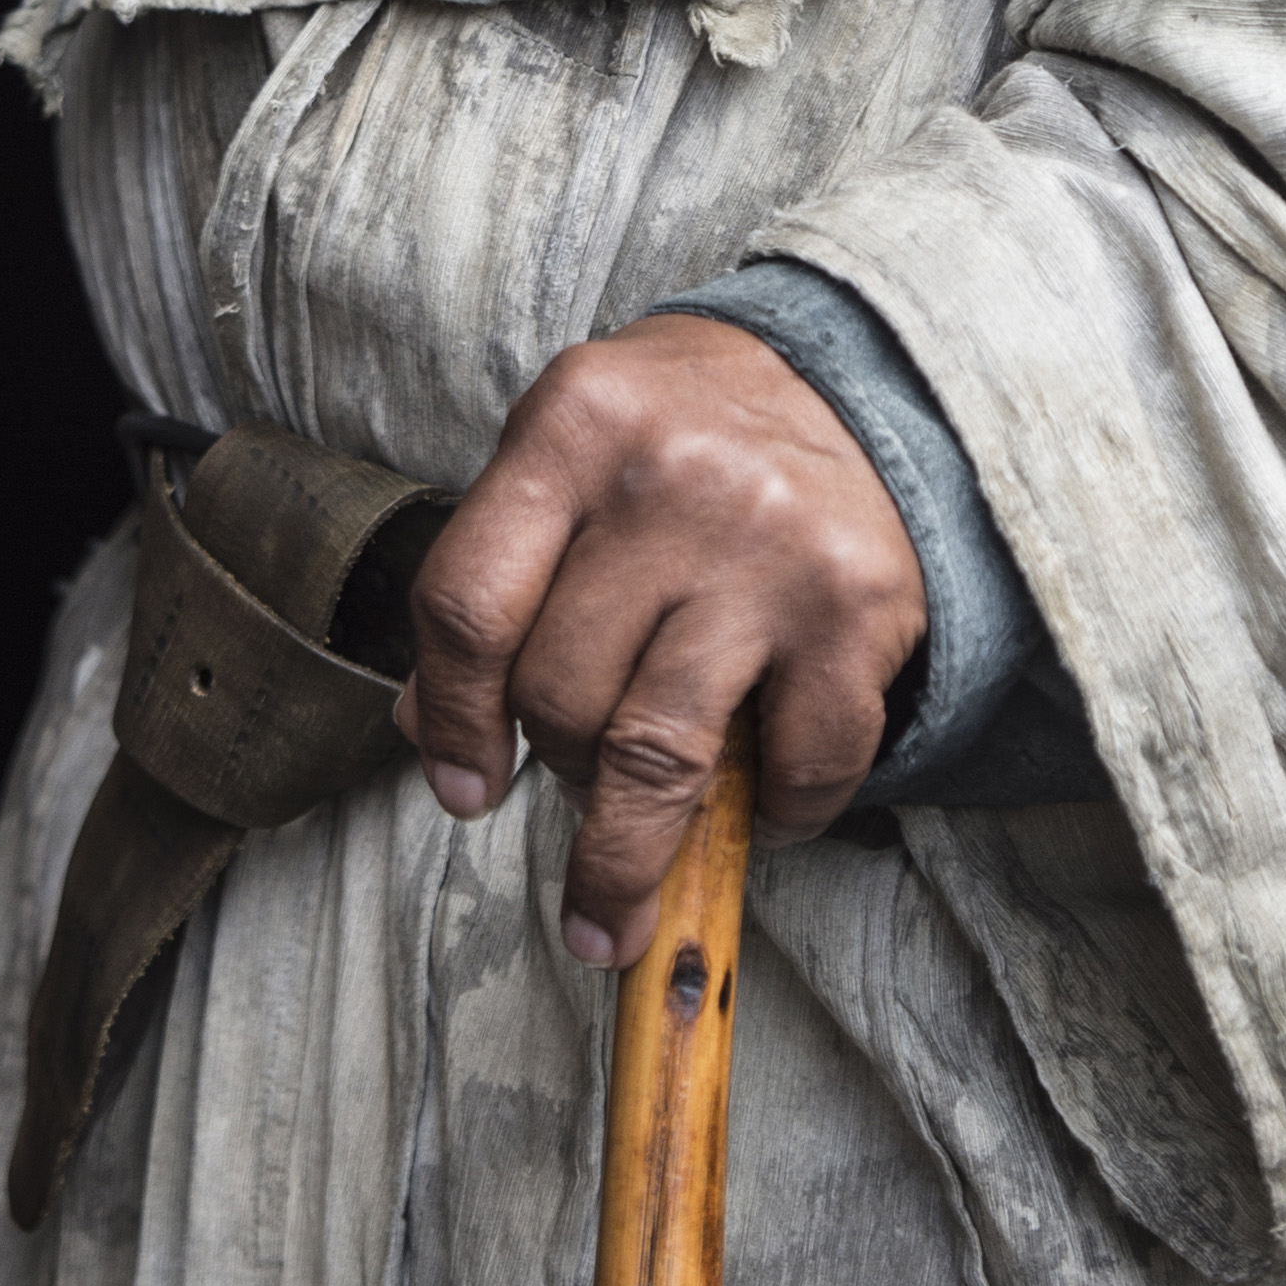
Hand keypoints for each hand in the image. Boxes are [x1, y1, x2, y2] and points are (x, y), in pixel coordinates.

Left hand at [390, 314, 928, 971]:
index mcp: (573, 428)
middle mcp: (668, 481)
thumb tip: (427, 726)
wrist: (859, 378)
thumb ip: (499, 570)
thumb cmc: (684, 431)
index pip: (469, 604)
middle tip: (576, 783)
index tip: (464, 790)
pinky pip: (799, 766)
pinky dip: (773, 820)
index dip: (454, 720)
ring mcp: (768, 549)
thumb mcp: (568, 454)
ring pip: (658, 754)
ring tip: (616, 907)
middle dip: (557, 768)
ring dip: (628, 856)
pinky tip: (758, 813)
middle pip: (560, 691)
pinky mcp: (857, 610)